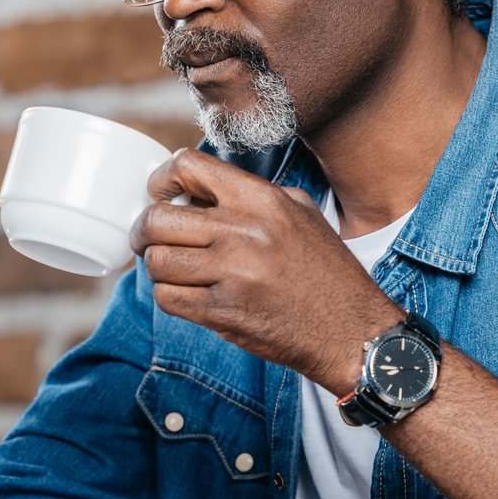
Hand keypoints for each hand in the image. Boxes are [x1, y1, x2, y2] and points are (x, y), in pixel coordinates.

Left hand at [129, 149, 396, 393]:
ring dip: (158, 267)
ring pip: (158, 261)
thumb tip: (194, 192)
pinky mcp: (224, 313)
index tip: (159, 193)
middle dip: (145, 230)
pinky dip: (169, 296)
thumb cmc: (326, 273)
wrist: (352, 331)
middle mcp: (245, 232)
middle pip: (159, 218)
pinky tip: (187, 295)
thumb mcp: (299, 213)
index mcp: (262, 200)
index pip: (188, 166)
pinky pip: (168, 298)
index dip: (161, 179)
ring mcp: (232, 274)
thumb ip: (250, 196)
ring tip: (174, 270)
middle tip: (150, 239)